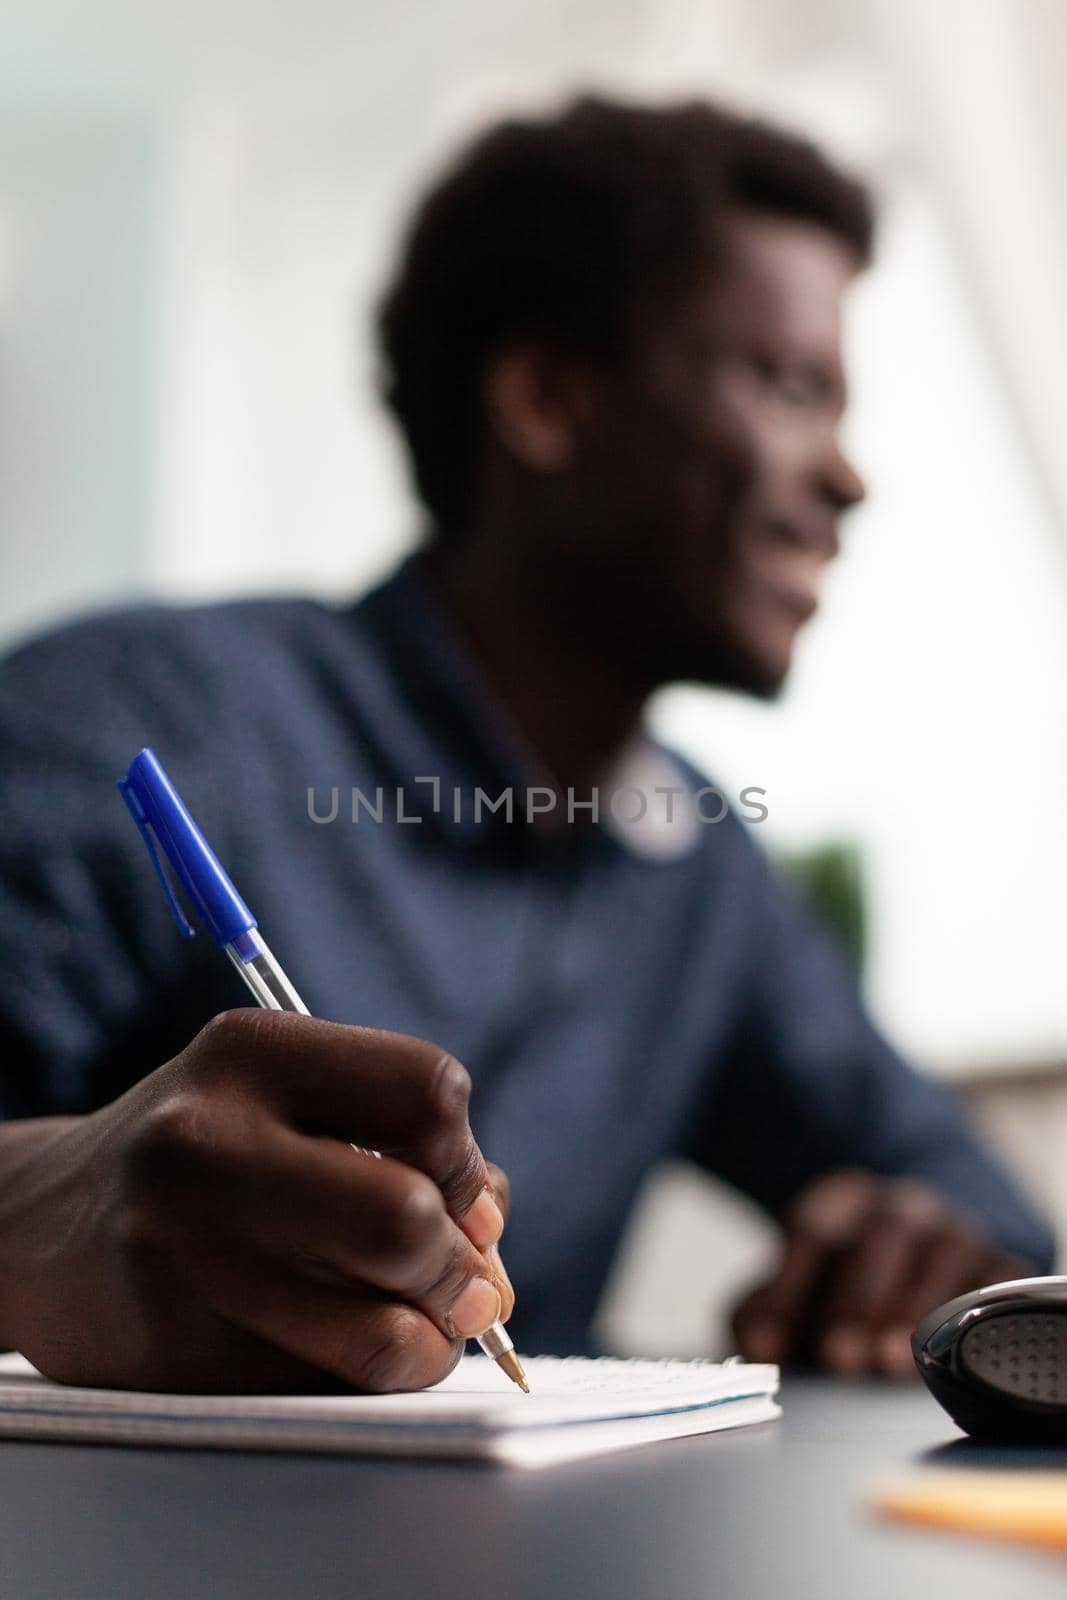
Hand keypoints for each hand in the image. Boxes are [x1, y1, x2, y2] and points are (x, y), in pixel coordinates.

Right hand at [0, 1010, 512, 1392]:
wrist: (43, 1227)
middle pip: (407, 1217)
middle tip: (459, 1284)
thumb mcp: (291, 1102)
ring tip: (411, 1328)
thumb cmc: (208, 1158)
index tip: (459, 1194)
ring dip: (428, 1343)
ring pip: (384, 1332)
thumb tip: (489, 1245)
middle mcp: (205, 1141)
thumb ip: (406, 1147)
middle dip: (460, 1269)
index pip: (428, 1091)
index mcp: (252, 1051)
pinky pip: (328, 1388)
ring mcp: (181, 1252)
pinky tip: (324, 1345)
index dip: (468, 1158)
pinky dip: (358, 1378)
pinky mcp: (170, 1351)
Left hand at [730, 1169, 1029, 1377]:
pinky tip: (957, 1351)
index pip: (811, 1231)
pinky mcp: (1001, 1263)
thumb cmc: (846, 1275)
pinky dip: (979, 1314)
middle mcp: (903, 1205)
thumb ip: (765, 1311)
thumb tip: (759, 1346)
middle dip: (858, 1300)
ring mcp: (957, 1231)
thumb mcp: (797, 1280)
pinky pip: (999, 1282)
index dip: (790, 1289)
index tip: (773, 1343)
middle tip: (839, 1355)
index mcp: (842, 1200)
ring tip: (890, 1362)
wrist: (925, 1244)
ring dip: (916, 1311)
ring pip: (942, 1257)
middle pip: (882, 1238)